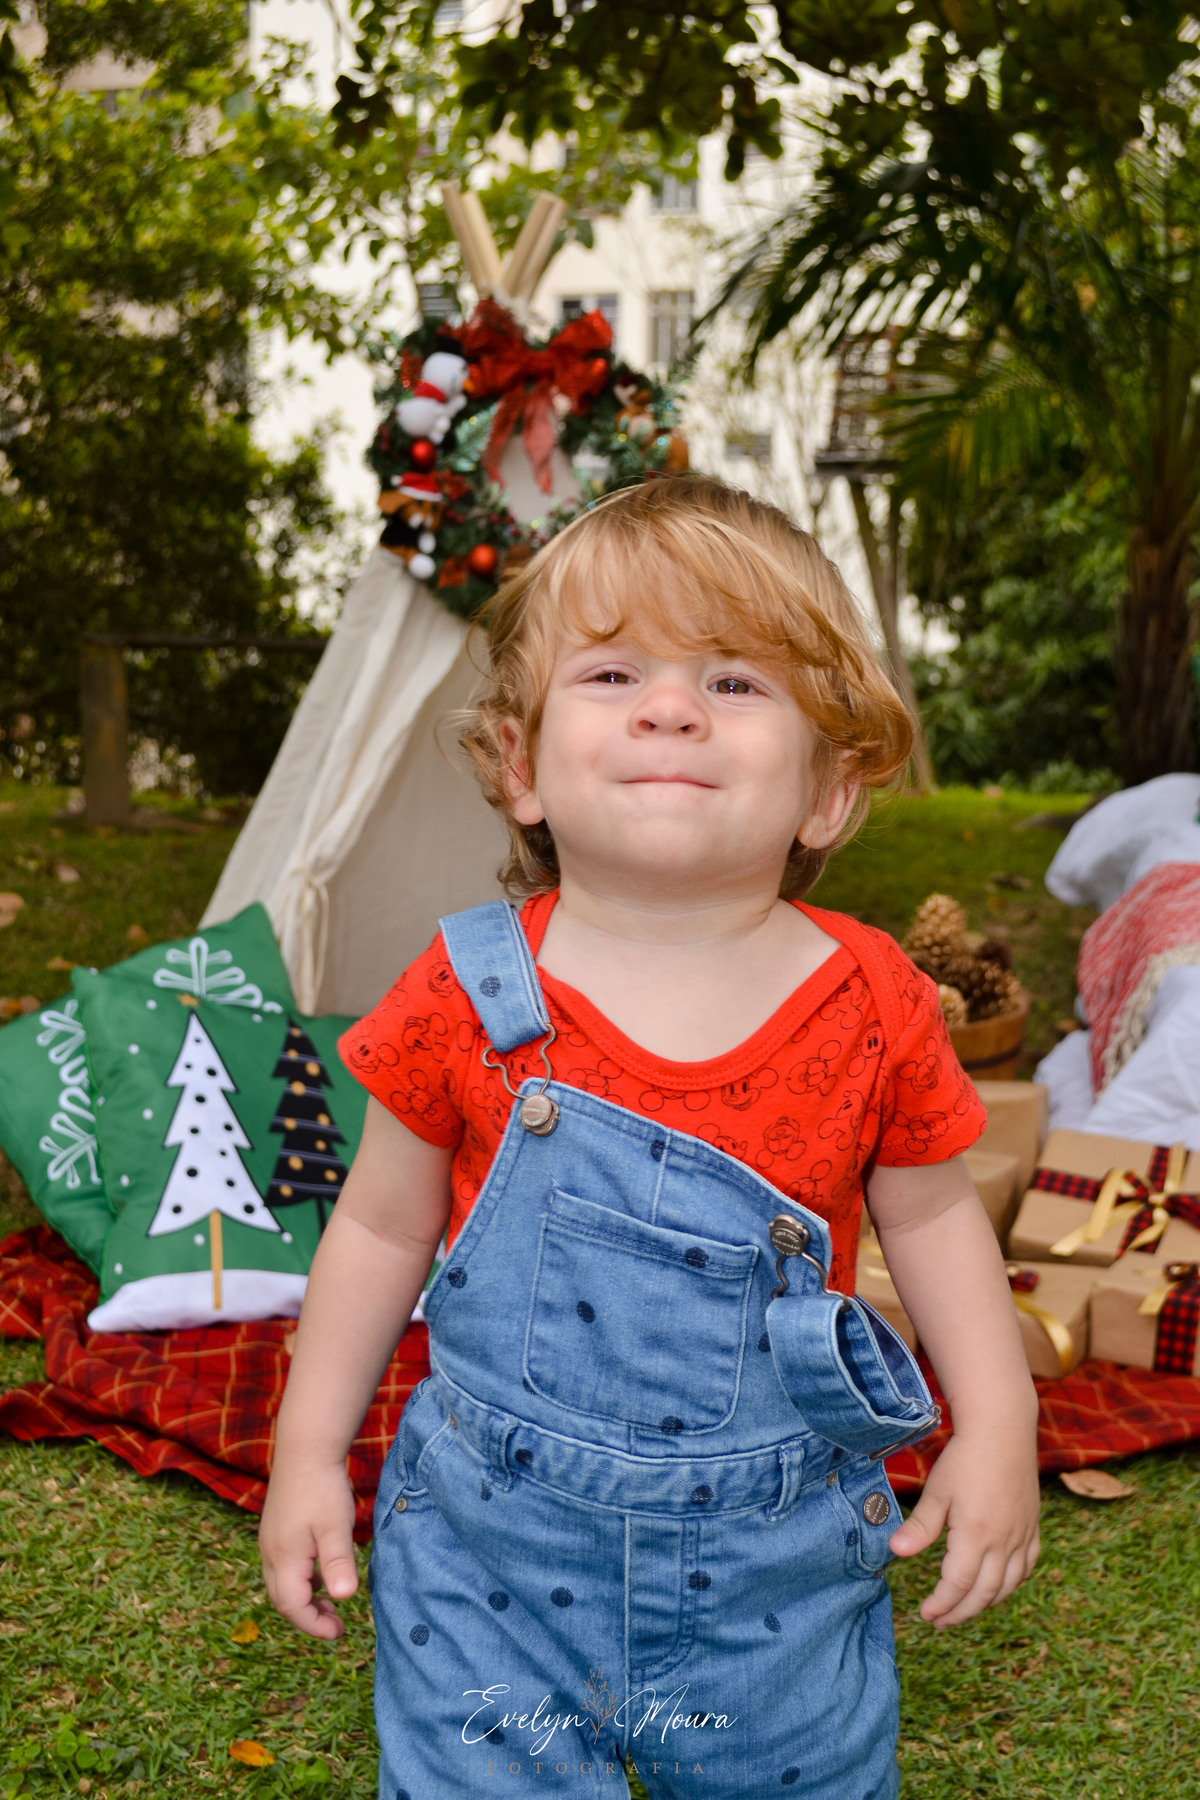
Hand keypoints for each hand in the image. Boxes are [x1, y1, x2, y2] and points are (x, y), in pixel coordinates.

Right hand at [259, 1460, 358, 1639]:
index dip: (314, 1625)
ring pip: (282, 1584)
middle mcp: (271, 1553)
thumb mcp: (336, 1527)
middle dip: (308, 1617)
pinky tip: (322, 1573)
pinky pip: (284, 1567)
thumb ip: (339, 1563)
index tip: (339, 1633)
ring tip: (332, 1604)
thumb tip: (344, 1598)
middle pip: (283, 1599)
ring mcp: (271, 1541)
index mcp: (284, 1558)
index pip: (292, 1607)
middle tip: (337, 1626)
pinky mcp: (276, 1530)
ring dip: (305, 1599)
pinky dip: (302, 1580)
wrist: (304, 1448)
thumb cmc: (322, 1488)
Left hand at [888, 1426, 1039, 1628]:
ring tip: (964, 1608)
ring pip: (1008, 1585)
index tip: (926, 1614)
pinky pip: (1027, 1566)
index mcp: (977, 1535)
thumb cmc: (965, 1457)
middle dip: (960, 1612)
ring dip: (985, 1602)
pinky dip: (1012, 1583)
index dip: (941, 1604)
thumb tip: (894, 1553)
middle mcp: (1004, 1541)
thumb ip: (919, 1527)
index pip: (958, 1584)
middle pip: (984, 1593)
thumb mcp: (937, 1492)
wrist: (1002, 1429)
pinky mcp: (1032, 1526)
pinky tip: (998, 1584)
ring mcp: (1022, 1535)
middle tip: (940, 1621)